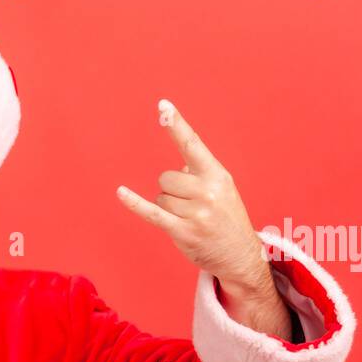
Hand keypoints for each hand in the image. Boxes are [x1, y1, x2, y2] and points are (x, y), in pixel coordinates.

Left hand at [115, 99, 270, 297]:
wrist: (240, 255)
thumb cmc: (226, 219)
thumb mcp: (221, 190)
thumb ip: (198, 175)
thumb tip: (175, 172)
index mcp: (218, 175)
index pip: (192, 144)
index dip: (176, 125)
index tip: (163, 105)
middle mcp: (208, 191)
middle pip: (166, 178)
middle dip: (172, 191)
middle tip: (191, 208)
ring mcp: (196, 212)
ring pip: (161, 198)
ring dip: (169, 209)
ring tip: (190, 220)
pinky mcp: (183, 231)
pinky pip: (152, 213)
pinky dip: (134, 203)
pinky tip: (121, 193)